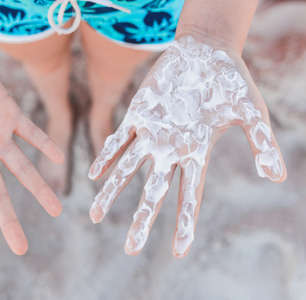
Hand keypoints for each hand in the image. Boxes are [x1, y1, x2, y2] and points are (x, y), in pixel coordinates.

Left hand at [88, 35, 286, 257]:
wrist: (205, 50)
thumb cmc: (231, 80)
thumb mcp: (251, 112)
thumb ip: (262, 143)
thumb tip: (277, 177)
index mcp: (197, 153)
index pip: (190, 196)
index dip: (185, 224)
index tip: (178, 253)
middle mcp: (171, 150)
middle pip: (154, 192)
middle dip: (142, 220)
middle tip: (131, 250)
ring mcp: (151, 134)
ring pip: (127, 169)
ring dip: (111, 192)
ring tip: (94, 216)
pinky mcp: (136, 114)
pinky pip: (118, 140)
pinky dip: (106, 156)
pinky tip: (94, 174)